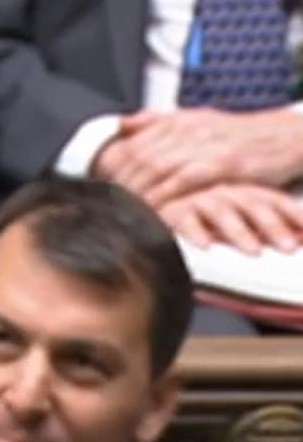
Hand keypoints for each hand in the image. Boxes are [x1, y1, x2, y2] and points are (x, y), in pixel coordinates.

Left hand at [95, 108, 302, 205]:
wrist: (288, 136)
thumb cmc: (242, 134)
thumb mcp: (198, 119)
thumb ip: (159, 121)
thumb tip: (122, 123)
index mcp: (177, 120)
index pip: (131, 144)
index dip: (111, 167)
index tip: (99, 185)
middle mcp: (186, 130)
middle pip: (137, 157)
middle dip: (118, 182)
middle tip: (104, 204)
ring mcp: (204, 146)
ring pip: (155, 169)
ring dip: (135, 191)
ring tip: (120, 210)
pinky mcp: (222, 164)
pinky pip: (183, 182)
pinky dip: (164, 197)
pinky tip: (152, 210)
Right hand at [157, 183, 302, 254]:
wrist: (153, 194)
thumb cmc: (200, 211)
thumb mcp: (236, 214)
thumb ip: (263, 225)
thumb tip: (301, 238)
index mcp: (244, 190)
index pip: (276, 200)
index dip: (295, 215)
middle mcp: (224, 191)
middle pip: (253, 205)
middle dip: (273, 226)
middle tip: (288, 247)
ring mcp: (198, 197)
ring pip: (223, 211)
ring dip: (240, 231)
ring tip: (254, 251)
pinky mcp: (170, 208)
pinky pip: (185, 219)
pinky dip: (195, 231)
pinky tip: (206, 246)